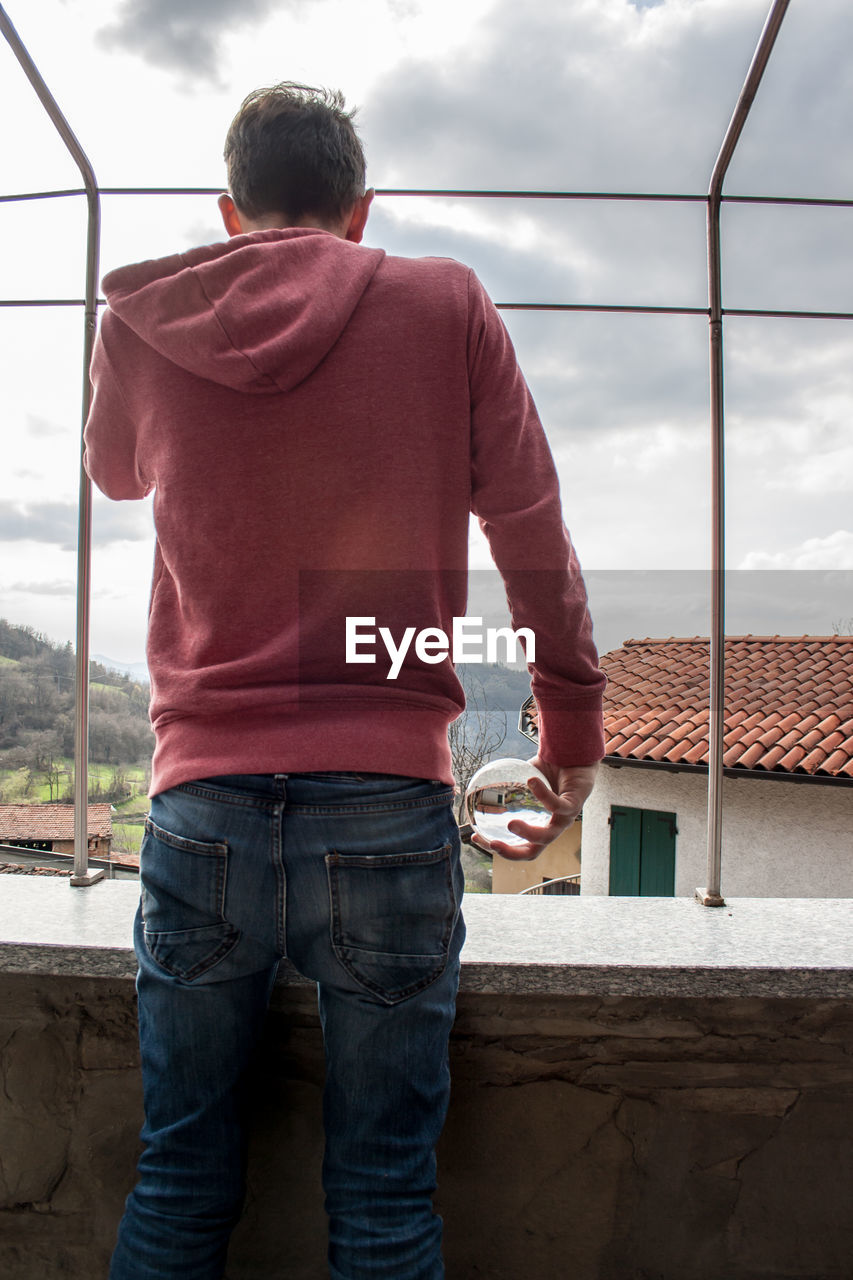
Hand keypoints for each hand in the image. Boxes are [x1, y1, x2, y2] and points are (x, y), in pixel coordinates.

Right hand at [476, 756, 599, 862]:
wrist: (573, 756)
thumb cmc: (549, 771)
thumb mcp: (522, 780)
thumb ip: (506, 786)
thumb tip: (477, 784)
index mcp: (539, 826)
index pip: (518, 846)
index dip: (498, 848)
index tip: (476, 838)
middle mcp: (552, 828)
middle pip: (532, 852)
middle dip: (512, 853)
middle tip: (493, 843)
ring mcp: (565, 819)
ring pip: (547, 836)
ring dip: (528, 833)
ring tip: (510, 824)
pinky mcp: (574, 806)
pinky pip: (557, 805)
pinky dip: (543, 795)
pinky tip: (531, 782)